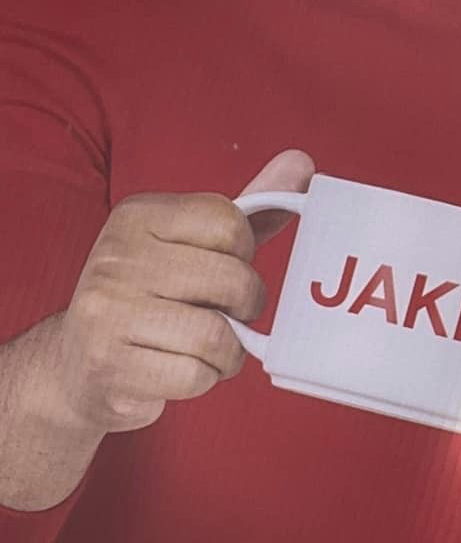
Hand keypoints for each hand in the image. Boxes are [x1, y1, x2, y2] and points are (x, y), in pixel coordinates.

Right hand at [45, 149, 313, 435]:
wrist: (75, 365)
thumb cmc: (153, 298)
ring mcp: (107, 311)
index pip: (230, 223)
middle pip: (233, 280)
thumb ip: (251, 208)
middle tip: (224, 315)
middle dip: (244, 307)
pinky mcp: (109, 365)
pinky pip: (195, 376)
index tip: (224, 269)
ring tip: (206, 348)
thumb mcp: (193, 244)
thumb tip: (302, 163)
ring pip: (217, 334)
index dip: (244, 255)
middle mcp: (116, 256)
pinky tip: (179, 370)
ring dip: (228, 352)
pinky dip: (203, 379)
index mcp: (137, 216)